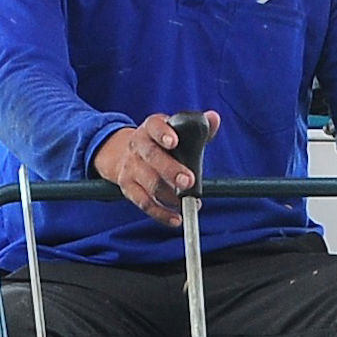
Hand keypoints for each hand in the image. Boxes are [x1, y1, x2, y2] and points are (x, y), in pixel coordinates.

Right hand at [93, 111, 215, 223]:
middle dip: (171, 170)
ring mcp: (131, 168)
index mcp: (150, 128)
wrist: (122, 153)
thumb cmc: (159, 143)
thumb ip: (197, 129)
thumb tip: (214, 118)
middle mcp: (138, 146)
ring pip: (150, 183)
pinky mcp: (129, 188)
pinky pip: (144, 203)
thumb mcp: (174, 130)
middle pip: (152, 157)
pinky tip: (176, 218)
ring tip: (188, 202)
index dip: (163, 134)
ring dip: (170, 196)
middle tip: (189, 181)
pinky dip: (161, 213)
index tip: (174, 142)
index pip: (154, 127)